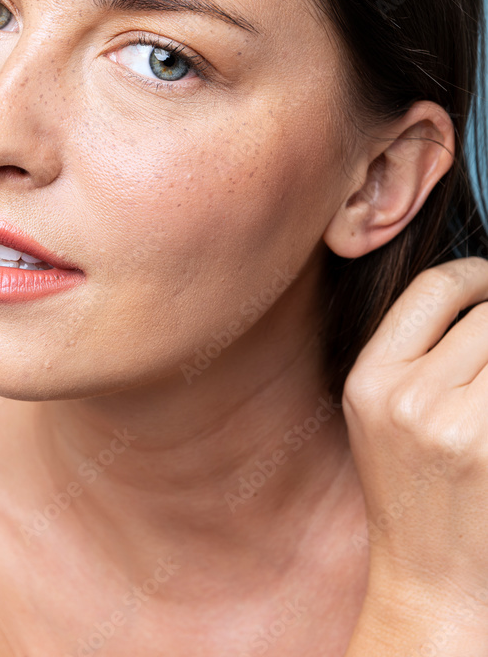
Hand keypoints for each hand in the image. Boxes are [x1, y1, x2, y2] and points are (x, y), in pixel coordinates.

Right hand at [342, 256, 487, 652]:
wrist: (430, 574)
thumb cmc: (409, 487)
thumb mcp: (379, 409)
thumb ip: (414, 349)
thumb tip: (477, 293)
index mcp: (372, 379)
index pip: (434, 288)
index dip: (474, 273)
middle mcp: (408, 399)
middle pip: (486, 316)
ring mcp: (456, 429)